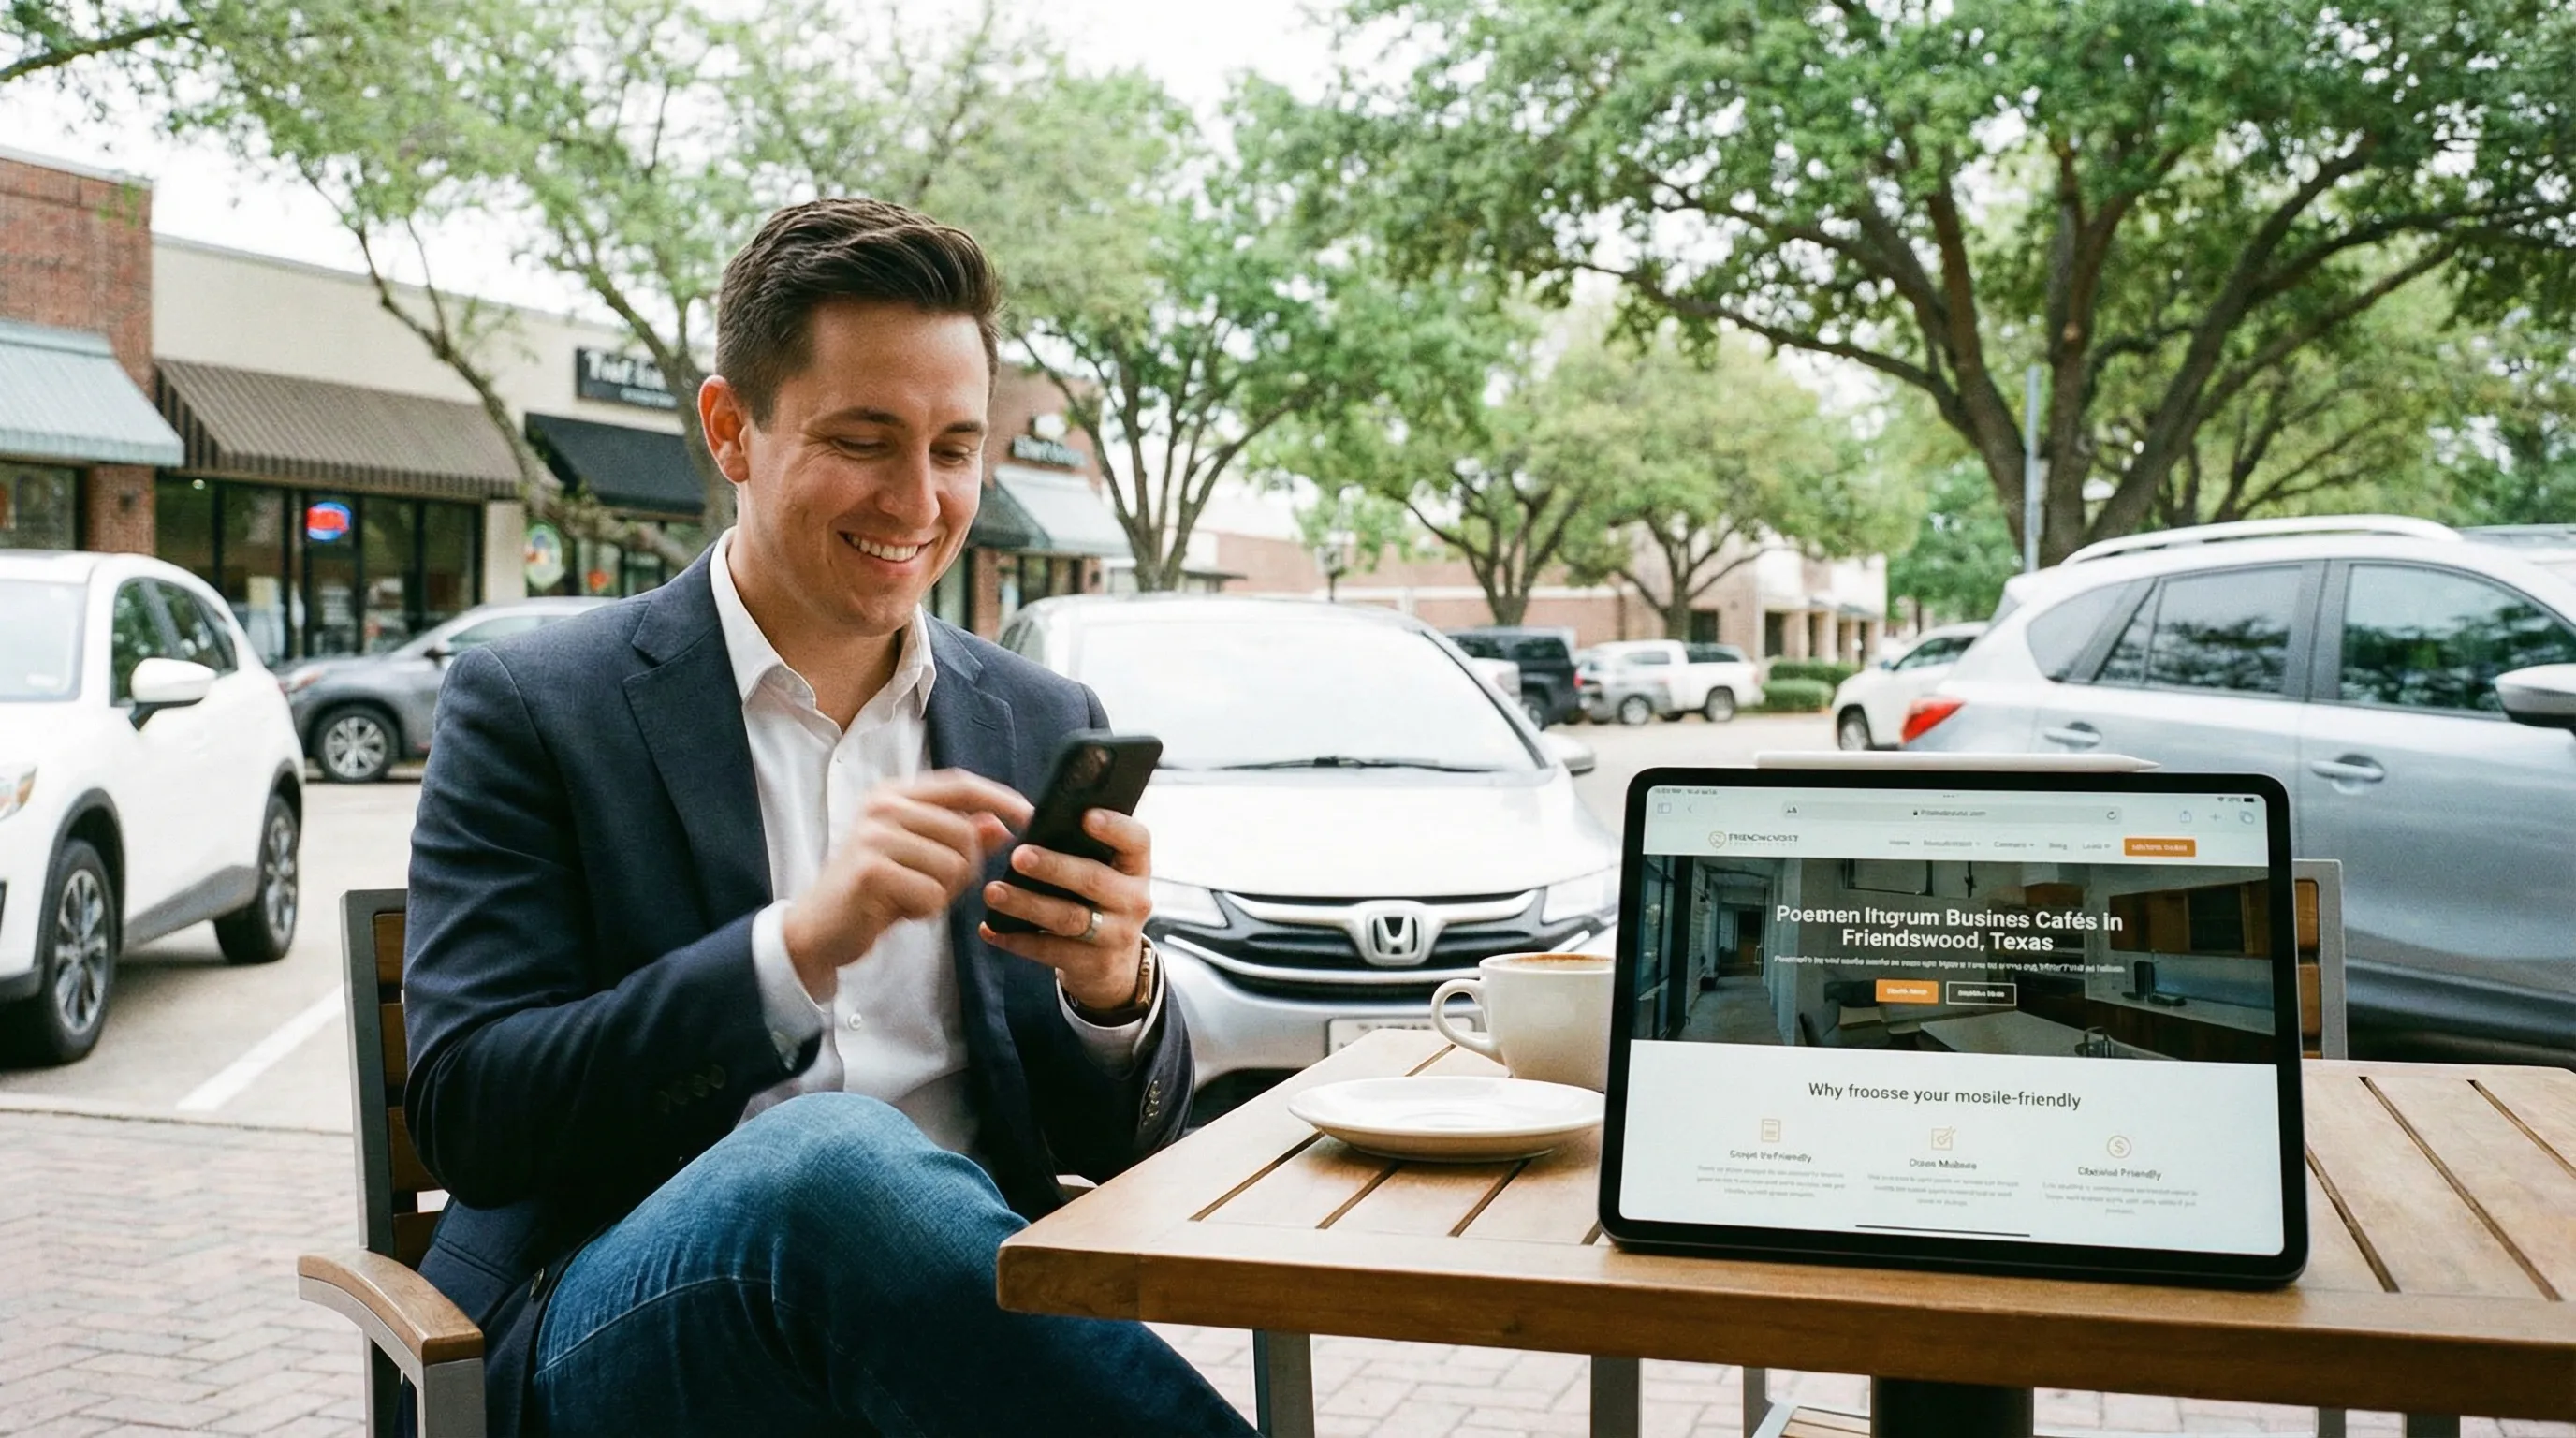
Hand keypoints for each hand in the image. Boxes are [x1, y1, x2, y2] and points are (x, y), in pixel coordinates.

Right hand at [781, 771, 1031, 999]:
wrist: (821, 928)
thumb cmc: (875, 891)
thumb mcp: (922, 859)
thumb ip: (960, 838)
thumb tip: (1003, 824)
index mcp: (896, 794)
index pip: (961, 784)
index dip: (1000, 799)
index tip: (1031, 816)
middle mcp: (883, 806)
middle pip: (964, 832)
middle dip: (964, 869)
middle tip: (934, 888)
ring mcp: (874, 835)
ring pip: (953, 865)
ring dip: (942, 893)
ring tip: (911, 896)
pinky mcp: (871, 869)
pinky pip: (932, 892)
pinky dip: (924, 909)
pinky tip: (899, 909)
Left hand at [980, 808, 1151, 1012]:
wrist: (1114, 963)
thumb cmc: (1097, 901)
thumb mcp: (1105, 873)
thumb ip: (1081, 849)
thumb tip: (1031, 821)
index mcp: (1136, 867)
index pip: (1136, 840)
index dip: (1114, 827)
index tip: (1086, 816)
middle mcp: (1134, 900)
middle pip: (1094, 880)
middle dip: (1054, 867)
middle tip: (1018, 856)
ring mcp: (1118, 935)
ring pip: (1069, 918)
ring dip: (1027, 904)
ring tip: (994, 892)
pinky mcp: (1095, 964)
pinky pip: (1052, 951)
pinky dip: (1017, 940)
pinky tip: (991, 929)